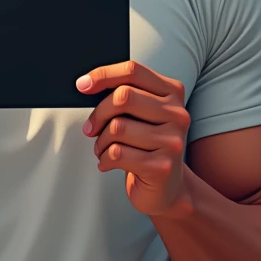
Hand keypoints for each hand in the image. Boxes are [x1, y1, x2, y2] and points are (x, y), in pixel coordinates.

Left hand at [76, 61, 192, 217]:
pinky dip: (105, 159)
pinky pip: (118, 154)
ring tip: (103, 149)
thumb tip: (87, 85)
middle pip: (124, 97)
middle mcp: (177, 114)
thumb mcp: (142, 115)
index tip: (82, 85)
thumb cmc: (147, 146)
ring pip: (117, 127)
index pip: (133, 71)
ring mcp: (172, 141)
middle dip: (99, 114)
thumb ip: (125, 96)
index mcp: (172, 92)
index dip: (103, 75)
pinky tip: (108, 162)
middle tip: (90, 128)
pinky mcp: (162, 167)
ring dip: (100, 141)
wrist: (166, 188)